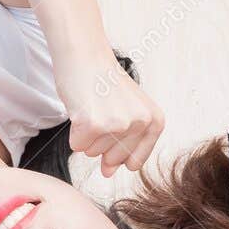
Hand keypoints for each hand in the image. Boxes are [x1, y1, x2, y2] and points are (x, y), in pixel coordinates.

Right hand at [59, 58, 164, 175]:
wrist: (85, 54)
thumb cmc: (105, 82)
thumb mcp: (128, 112)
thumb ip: (123, 146)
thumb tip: (107, 173)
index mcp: (154, 121)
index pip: (133, 162)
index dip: (117, 148)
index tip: (114, 125)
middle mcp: (140, 123)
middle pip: (112, 159)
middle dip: (101, 141)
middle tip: (101, 110)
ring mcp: (118, 124)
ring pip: (93, 153)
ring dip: (87, 134)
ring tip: (92, 107)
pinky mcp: (94, 124)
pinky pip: (77, 146)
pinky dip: (74, 131)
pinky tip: (80, 109)